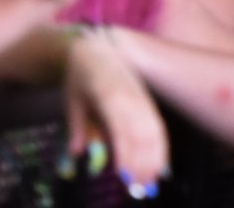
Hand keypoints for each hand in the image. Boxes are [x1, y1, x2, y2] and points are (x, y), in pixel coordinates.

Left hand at [64, 28, 168, 191]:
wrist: (98, 47)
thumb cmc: (81, 75)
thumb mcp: (72, 99)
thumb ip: (77, 126)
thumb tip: (77, 153)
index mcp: (109, 95)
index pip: (121, 128)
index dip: (125, 153)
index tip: (124, 176)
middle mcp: (130, 97)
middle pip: (142, 132)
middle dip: (143, 161)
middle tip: (141, 187)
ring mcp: (141, 98)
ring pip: (154, 130)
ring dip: (156, 156)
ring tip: (153, 180)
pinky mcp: (146, 101)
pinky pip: (157, 124)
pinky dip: (161, 145)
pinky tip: (161, 162)